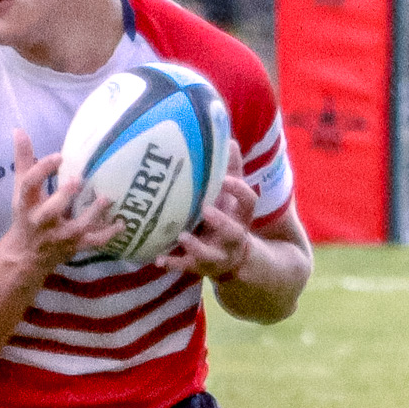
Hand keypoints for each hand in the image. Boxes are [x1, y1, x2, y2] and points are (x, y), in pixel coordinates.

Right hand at [3, 129, 119, 275]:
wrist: (26, 256)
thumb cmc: (26, 216)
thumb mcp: (21, 191)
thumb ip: (24, 160)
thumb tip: (19, 129)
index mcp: (26, 204)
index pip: (29, 185)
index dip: (42, 170)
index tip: (59, 156)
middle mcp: (41, 221)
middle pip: (49, 211)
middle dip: (63, 197)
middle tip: (78, 180)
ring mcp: (58, 236)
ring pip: (75, 228)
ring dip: (92, 215)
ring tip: (107, 199)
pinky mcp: (73, 246)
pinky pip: (91, 242)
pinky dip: (107, 234)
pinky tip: (122, 223)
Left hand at [155, 140, 256, 280]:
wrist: (231, 257)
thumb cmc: (227, 216)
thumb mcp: (229, 196)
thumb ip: (230, 171)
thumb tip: (228, 139)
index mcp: (242, 216)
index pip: (249, 202)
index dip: (239, 191)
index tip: (225, 180)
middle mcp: (233, 237)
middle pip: (234, 232)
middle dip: (221, 222)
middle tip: (205, 209)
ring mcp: (218, 255)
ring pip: (211, 256)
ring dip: (197, 247)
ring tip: (181, 236)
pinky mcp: (202, 267)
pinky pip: (188, 268)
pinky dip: (174, 264)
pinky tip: (159, 260)